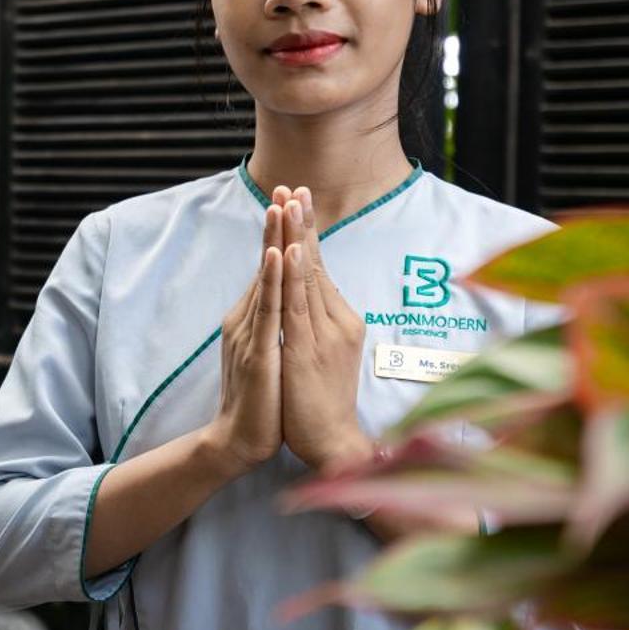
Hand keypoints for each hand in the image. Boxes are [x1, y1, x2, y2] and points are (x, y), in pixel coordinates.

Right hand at [200, 204, 286, 477]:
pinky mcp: (257, 351)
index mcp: (255, 317)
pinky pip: (268, 309)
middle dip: (277, 224)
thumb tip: (282, 300)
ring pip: (267, 278)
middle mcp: (248, 318)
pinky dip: (272, 279)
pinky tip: (278, 254)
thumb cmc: (262, 400)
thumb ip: (272, 323)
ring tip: (280, 207)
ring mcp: (250, 333)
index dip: (283, 234)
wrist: (240, 440)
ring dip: (274, 240)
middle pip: (268, 264)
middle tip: (284, 186)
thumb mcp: (270, 352)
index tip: (292, 200)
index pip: (273, 268)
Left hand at [273, 187, 371, 473]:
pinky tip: (292, 251)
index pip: (317, 267)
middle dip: (304, 223)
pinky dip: (295, 276)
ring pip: (308, 276)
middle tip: (295, 185)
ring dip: (299, 238)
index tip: (297, 199)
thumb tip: (304, 294)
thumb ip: (313, 322)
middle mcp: (336, 320)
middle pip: (315, 262)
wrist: (330, 443)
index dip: (307, 233)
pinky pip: (298, 306)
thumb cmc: (320, 400)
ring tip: (292, 204)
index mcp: (337, 319)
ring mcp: (323, 334)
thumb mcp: (317, 352)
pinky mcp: (306, 351)